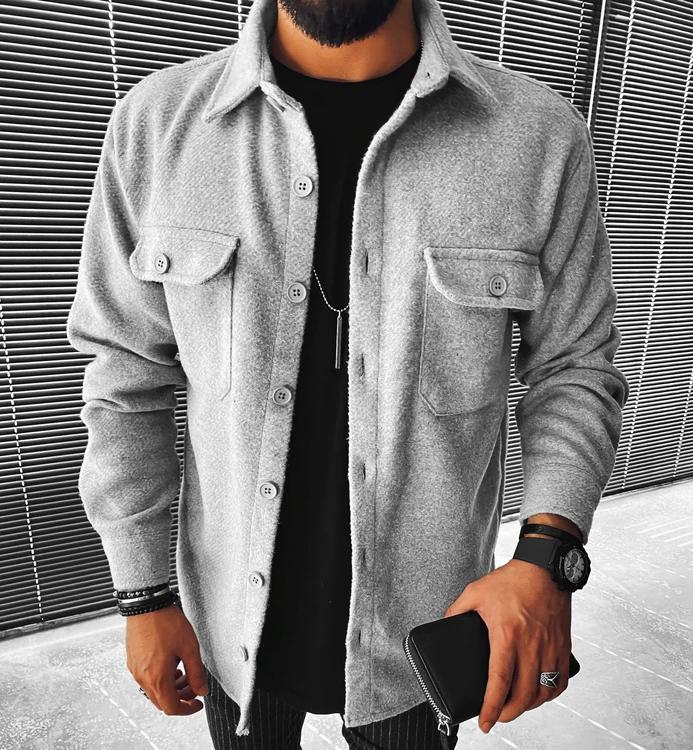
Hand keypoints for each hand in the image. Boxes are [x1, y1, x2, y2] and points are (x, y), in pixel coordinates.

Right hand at [126, 603, 208, 714]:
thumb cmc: (166, 623)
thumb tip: (202, 690)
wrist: (146, 604)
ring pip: (153, 690)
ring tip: (184, 672)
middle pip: (161, 701)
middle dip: (180, 698)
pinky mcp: (132, 660)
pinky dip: (160, 678)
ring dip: (171, 687)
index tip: (198, 703)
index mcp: (157, 678)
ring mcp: (135, 669)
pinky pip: (146, 678)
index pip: (172, 708)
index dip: (187, 709)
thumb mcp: (190, 648)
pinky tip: (171, 663)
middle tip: (193, 686)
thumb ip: (197, 673)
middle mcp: (143, 677)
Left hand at [443, 558, 571, 733]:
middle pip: (523, 696)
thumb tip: (444, 624)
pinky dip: (550, 693)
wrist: (545, 567)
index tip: (484, 723)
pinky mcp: (563, 646)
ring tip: (515, 706)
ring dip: (529, 707)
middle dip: (508, 713)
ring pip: (543, 693)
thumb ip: (456, 610)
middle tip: (497, 716)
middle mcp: (531, 645)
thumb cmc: (512, 579)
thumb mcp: (475, 592)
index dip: (491, 707)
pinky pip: (560, 680)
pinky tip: (539, 693)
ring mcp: (550, 647)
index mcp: (507, 635)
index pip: (499, 682)